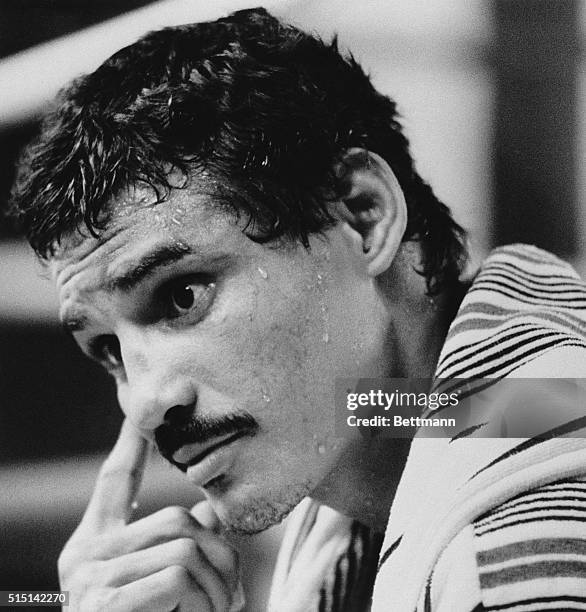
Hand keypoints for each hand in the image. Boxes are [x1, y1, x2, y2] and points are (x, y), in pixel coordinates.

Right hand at [58, 420, 242, 610]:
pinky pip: (177, 578)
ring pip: (184, 548)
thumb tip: (210, 512)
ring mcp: (89, 579)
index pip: (114, 479)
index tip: (138, 414)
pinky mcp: (105, 605)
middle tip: (235, 593)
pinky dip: (203, 602)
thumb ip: (178, 546)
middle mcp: (84, 555)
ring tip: (222, 610)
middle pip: (176, 519)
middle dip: (219, 554)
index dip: (131, 444)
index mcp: (93, 544)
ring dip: (217, 585)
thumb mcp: (158, 584)